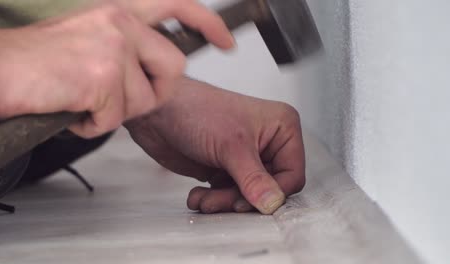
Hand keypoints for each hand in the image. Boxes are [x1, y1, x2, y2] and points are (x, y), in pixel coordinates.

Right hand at [0, 0, 233, 137]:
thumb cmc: (38, 61)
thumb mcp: (90, 40)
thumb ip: (127, 50)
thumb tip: (152, 75)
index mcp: (120, 13)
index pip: (178, 6)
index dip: (207, 23)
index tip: (226, 41)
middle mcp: (121, 24)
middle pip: (174, 70)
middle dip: (153, 93)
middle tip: (121, 100)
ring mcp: (113, 49)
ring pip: (144, 100)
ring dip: (114, 111)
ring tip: (82, 99)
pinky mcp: (101, 77)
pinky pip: (114, 119)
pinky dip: (91, 124)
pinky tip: (71, 108)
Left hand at [126, 78, 304, 214]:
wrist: (158, 111)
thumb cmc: (196, 109)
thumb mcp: (231, 146)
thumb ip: (253, 179)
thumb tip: (272, 202)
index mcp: (281, 128)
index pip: (291, 175)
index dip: (272, 192)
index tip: (249, 201)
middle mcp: (266, 142)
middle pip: (268, 188)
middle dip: (241, 199)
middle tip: (219, 201)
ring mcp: (245, 156)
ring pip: (247, 195)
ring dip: (223, 201)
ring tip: (204, 199)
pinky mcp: (225, 167)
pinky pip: (228, 194)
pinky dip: (213, 199)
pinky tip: (198, 195)